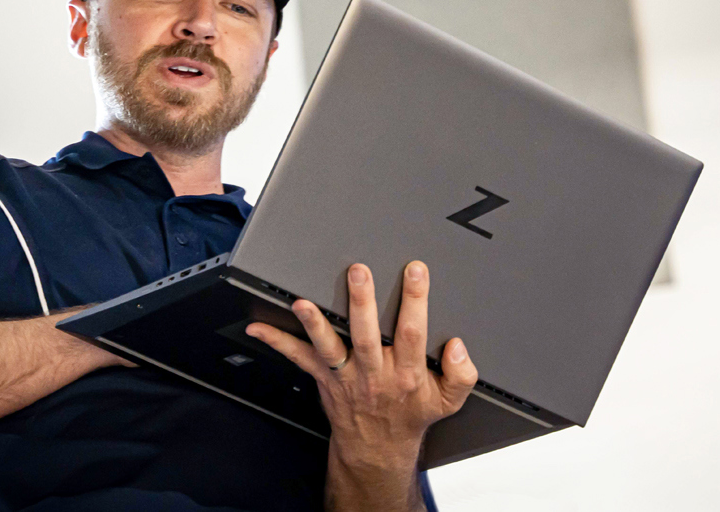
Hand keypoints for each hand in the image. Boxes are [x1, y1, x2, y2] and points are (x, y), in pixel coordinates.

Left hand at [245, 261, 477, 509]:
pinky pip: (297, 357)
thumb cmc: (410, 414)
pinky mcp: (323, 377)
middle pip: (367, 335)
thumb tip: (457, 346)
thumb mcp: (448, 401)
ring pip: (330, 346)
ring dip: (315, 323)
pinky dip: (277, 341)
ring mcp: (345, 375)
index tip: (415, 271)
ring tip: (303, 303)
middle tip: (359, 273)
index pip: (412, 332)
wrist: (378, 448)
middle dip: (362, 303)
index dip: (415, 300)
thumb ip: (461, 374)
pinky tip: (259, 326)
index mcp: (406, 372)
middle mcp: (373, 372)